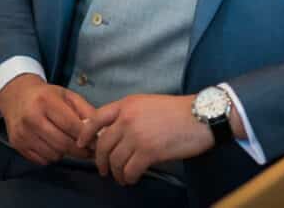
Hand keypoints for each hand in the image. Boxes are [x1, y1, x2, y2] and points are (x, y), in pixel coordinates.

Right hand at [0, 73, 96, 164]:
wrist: (17, 96)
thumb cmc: (47, 96)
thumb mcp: (68, 96)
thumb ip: (86, 111)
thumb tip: (100, 132)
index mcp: (45, 101)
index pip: (71, 125)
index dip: (87, 137)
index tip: (98, 143)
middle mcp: (31, 118)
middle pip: (62, 143)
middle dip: (80, 150)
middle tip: (90, 151)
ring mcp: (22, 133)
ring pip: (53, 154)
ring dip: (66, 153)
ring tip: (71, 145)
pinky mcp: (17, 145)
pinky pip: (42, 160)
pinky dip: (52, 156)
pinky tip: (55, 146)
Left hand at [76, 94, 212, 184]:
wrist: (201, 117)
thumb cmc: (178, 111)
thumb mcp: (148, 104)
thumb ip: (130, 114)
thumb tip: (114, 134)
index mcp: (127, 104)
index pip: (96, 118)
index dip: (85, 134)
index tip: (82, 145)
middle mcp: (127, 118)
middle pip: (103, 144)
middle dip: (100, 161)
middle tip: (104, 170)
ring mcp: (137, 135)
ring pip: (115, 160)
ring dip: (116, 173)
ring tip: (122, 178)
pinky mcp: (148, 152)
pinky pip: (129, 170)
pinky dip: (128, 178)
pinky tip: (132, 178)